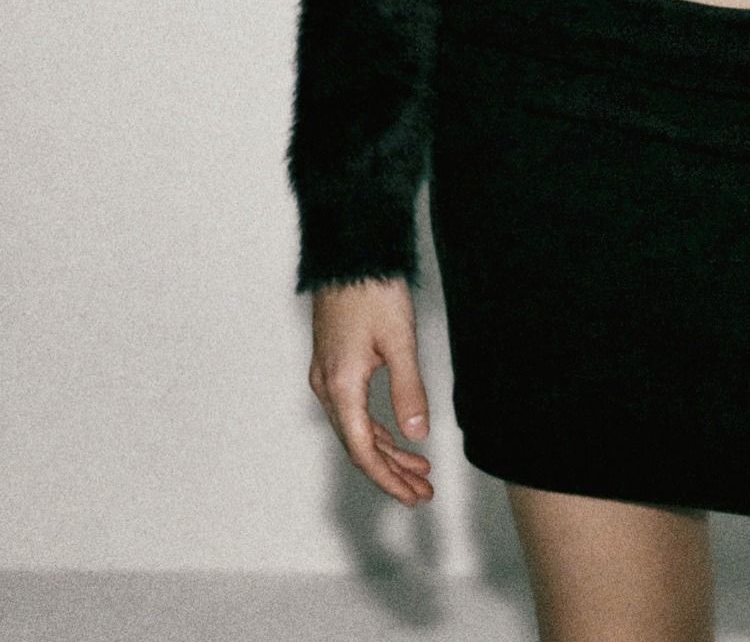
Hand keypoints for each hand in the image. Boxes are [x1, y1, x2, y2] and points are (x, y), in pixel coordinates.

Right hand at [308, 277, 434, 505]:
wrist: (350, 253)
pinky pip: (352, 411)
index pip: (364, 451)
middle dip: (391, 472)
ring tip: (419, 468)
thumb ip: (408, 390)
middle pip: (358, 445)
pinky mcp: (333, 363)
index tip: (414, 497)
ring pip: (355, 429)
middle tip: (422, 492)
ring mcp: (326, 375)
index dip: (389, 479)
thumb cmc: (372, 290)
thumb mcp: (399, 341)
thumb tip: (417, 436)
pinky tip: (397, 436)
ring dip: (386, 452)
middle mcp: (327, 387)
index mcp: (341, 387)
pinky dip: (376, 429)